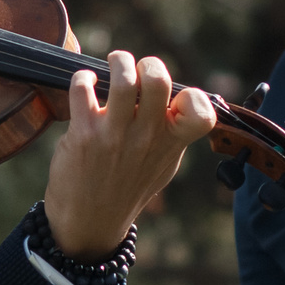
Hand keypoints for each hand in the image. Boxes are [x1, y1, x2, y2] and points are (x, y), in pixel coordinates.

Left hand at [41, 51, 218, 258]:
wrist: (90, 222)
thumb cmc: (128, 188)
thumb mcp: (162, 164)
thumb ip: (172, 132)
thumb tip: (178, 96)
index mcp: (171, 142)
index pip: (201, 113)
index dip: (193, 96)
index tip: (175, 97)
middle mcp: (146, 137)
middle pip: (158, 80)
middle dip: (148, 63)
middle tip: (138, 68)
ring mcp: (115, 135)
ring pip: (121, 78)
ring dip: (118, 62)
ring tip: (114, 64)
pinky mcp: (84, 135)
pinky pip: (83, 89)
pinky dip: (83, 78)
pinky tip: (85, 83)